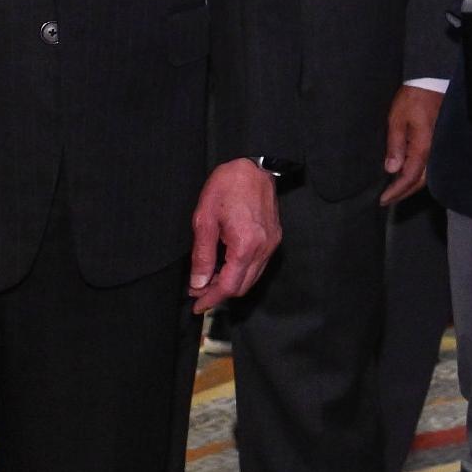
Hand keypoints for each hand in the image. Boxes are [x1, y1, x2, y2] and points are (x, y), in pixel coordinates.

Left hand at [188, 157, 281, 311]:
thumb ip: (202, 254)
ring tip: (209, 278)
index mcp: (245, 245)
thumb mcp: (204, 219)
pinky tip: (226, 265)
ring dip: (230, 283)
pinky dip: (241, 272)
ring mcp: (272, 244)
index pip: (228, 286)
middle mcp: (264, 249)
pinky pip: (258, 265)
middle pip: (242, 287)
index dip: (211, 299)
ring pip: (252, 278)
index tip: (196, 306)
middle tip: (198, 290)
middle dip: (219, 293)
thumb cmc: (227, 186)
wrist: (255, 166)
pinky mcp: (275, 238)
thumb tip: (198, 283)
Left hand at [381, 85, 441, 204]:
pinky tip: (408, 174)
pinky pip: (429, 165)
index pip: (409, 177)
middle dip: (404, 193)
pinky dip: (418, 174)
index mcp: (423, 147)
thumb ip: (395, 145)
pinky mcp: (437, 142)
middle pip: (420, 181)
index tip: (382, 200)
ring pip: (427, 175)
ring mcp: (437, 147)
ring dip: (411, 185)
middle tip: (387, 200)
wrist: (431, 83)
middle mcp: (433, 151)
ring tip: (396, 191)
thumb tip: (391, 169)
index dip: (396, 191)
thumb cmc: (412, 99)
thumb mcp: (397, 119)